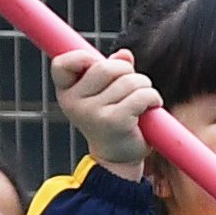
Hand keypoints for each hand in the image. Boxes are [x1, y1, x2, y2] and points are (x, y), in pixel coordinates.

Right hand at [53, 44, 161, 180]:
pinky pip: (141, 95)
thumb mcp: (105, 94)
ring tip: (143, 100)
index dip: (81, 57)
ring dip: (144, 85)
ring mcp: (93, 112)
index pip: (62, 64)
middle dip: (127, 71)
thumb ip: (111, 70)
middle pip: (106, 67)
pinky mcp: (114, 121)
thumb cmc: (111, 122)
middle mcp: (75, 103)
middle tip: (133, 84)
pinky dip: (153, 97)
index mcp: (67, 93)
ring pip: (129, 80)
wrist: (116, 160)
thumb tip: (124, 54)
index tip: (97, 64)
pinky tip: (152, 106)